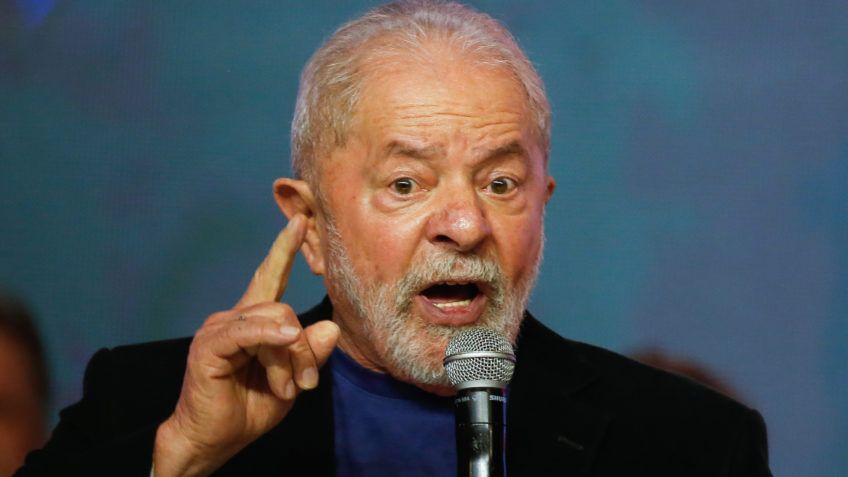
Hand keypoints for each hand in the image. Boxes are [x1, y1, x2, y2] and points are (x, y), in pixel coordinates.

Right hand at [152, 214, 339, 476]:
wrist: (214, 440)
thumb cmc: (250, 409)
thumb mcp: (292, 380)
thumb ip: (310, 352)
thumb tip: (331, 326)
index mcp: (253, 322)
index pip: (269, 276)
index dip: (283, 249)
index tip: (298, 220)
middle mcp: (235, 317)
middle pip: (287, 309)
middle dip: (304, 350)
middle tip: (305, 384)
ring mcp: (220, 328)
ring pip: (276, 320)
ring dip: (288, 360)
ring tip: (285, 389)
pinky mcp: (210, 345)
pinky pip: (248, 330)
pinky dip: (269, 335)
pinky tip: (284, 339)